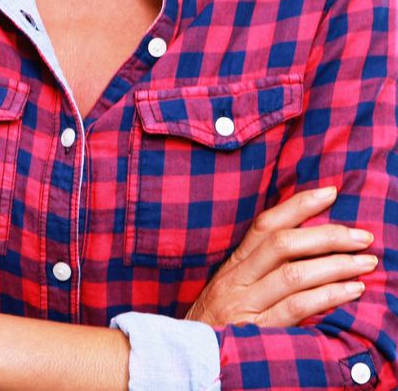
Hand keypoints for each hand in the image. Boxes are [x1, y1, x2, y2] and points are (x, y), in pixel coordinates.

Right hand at [186, 187, 376, 326]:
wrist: (187, 359)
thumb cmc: (216, 323)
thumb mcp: (230, 290)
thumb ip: (257, 269)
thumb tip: (303, 246)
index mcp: (232, 266)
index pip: (265, 225)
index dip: (298, 206)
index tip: (330, 193)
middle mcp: (236, 280)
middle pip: (282, 244)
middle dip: (327, 235)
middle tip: (362, 237)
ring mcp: (244, 305)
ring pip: (293, 274)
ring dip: (335, 265)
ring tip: (365, 263)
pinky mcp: (255, 330)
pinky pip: (296, 308)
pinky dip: (328, 296)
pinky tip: (351, 291)